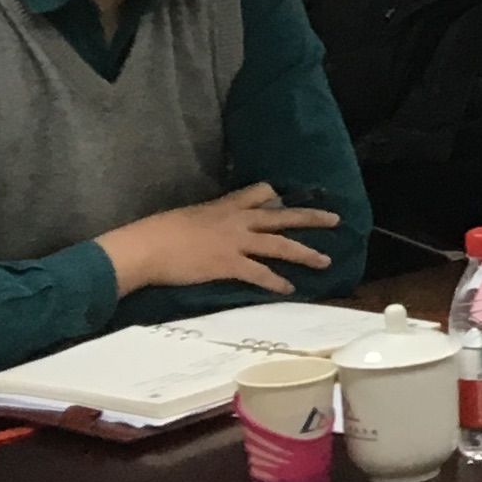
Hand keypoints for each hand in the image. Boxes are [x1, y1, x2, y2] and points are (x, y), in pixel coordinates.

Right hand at [99, 183, 340, 297]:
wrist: (145, 247)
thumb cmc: (158, 232)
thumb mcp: (188, 217)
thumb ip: (208, 220)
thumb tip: (209, 229)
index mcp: (225, 206)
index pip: (259, 192)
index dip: (277, 197)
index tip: (290, 200)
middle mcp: (236, 220)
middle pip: (282, 216)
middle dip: (311, 218)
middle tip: (336, 219)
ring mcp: (235, 242)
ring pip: (280, 244)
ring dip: (306, 253)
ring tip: (325, 261)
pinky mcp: (229, 264)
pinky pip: (260, 273)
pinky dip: (277, 282)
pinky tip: (290, 289)